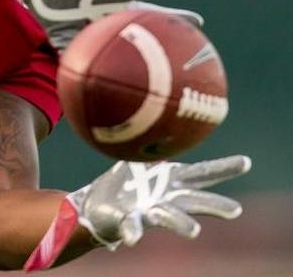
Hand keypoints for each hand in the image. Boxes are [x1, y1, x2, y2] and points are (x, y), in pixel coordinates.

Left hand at [70, 155, 251, 247]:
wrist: (102, 205)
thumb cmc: (132, 180)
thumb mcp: (145, 158)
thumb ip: (155, 145)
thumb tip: (165, 111)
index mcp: (174, 181)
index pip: (202, 173)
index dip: (223, 167)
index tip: (245, 162)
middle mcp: (168, 199)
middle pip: (194, 201)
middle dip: (213, 205)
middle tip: (235, 210)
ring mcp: (149, 211)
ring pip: (168, 217)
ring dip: (180, 223)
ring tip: (194, 231)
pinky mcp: (129, 221)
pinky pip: (131, 226)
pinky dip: (133, 232)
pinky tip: (132, 238)